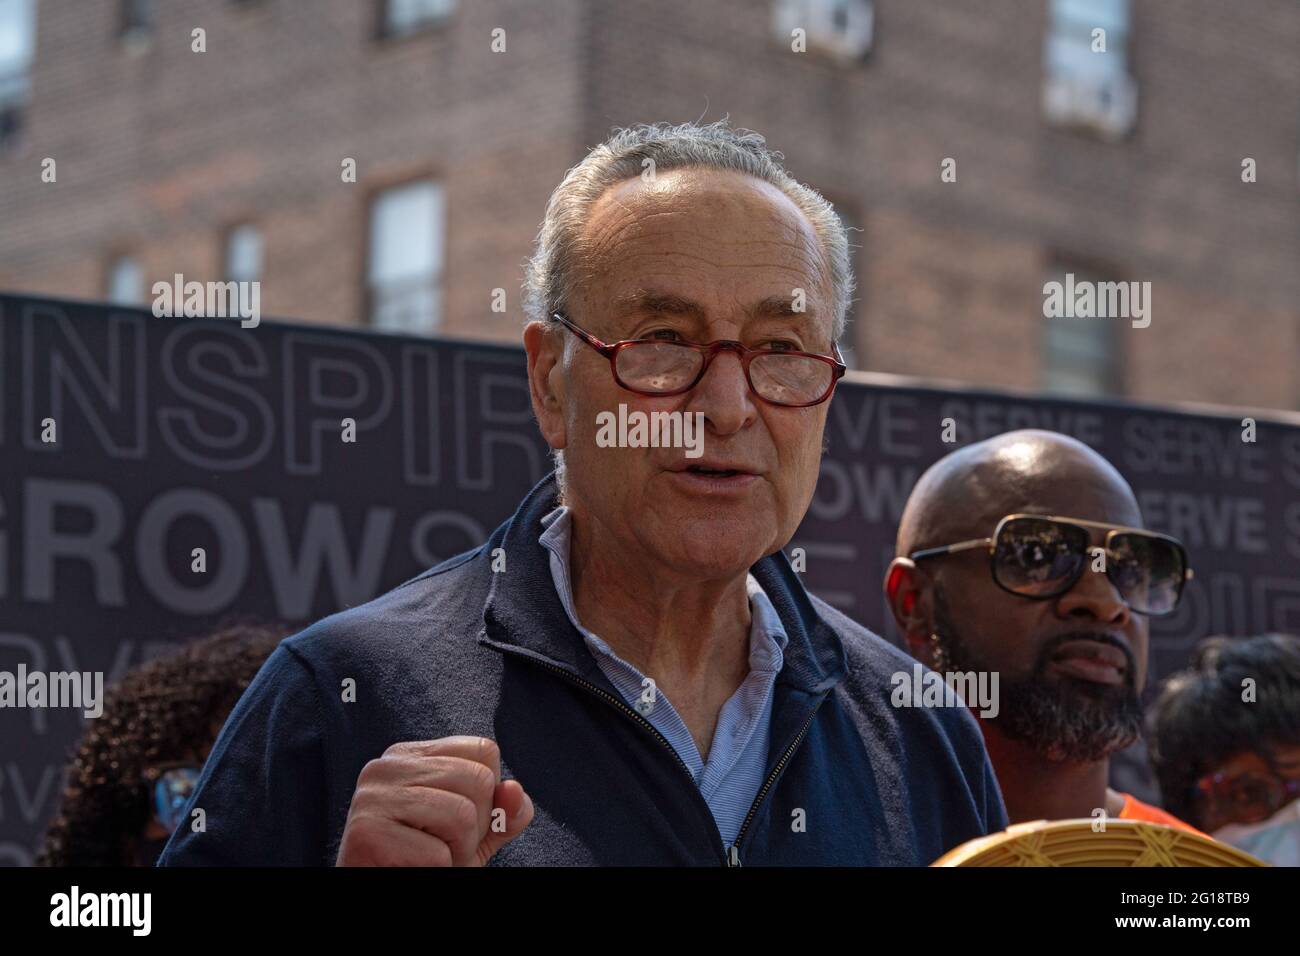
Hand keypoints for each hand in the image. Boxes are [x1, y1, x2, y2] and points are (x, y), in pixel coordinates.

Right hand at [335, 736, 532, 865]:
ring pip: (462, 815)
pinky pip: (437, 853)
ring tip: (429, 857)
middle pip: (478, 780)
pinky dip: (437, 870)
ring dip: (458, 851)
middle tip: (442, 845)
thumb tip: (515, 791)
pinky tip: (412, 868)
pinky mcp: (366, 833)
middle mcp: (387, 766)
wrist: (379, 888)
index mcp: (412, 754)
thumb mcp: (474, 833)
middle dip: (475, 826)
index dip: (488, 795)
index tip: (457, 821)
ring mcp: (372, 797)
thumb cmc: (424, 859)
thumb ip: (502, 811)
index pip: (484, 750)